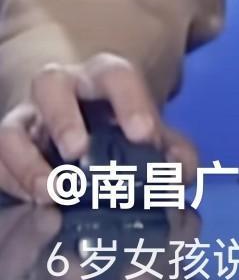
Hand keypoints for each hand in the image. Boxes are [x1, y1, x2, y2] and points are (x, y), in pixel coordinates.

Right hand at [0, 54, 196, 202]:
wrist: (85, 139)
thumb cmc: (122, 135)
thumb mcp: (150, 138)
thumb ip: (173, 151)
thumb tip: (181, 172)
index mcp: (103, 81)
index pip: (116, 76)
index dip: (131, 102)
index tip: (144, 135)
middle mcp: (60, 91)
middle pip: (50, 84)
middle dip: (63, 118)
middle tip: (79, 152)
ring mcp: (28, 120)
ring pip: (13, 127)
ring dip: (28, 162)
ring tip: (51, 194)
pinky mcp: (8, 148)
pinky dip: (11, 180)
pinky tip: (33, 204)